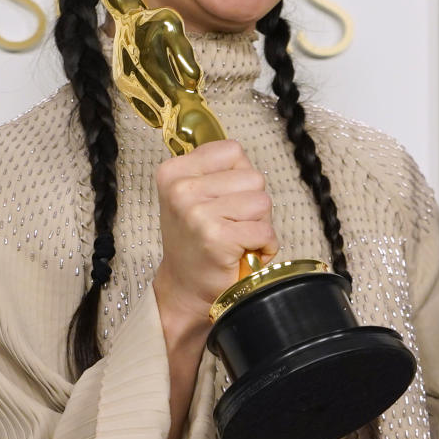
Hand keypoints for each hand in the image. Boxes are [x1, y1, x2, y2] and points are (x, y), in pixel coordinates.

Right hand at [152, 140, 277, 341]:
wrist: (184, 288)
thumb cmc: (196, 241)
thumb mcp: (194, 196)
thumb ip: (216, 171)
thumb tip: (243, 157)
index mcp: (174, 172)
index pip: (233, 151)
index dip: (240, 176)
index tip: (223, 200)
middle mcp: (181, 189)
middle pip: (253, 177)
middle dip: (253, 203)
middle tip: (231, 225)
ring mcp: (197, 213)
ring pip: (262, 202)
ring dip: (259, 225)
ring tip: (237, 239)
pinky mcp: (217, 237)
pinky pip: (265, 231)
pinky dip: (264, 246)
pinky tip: (243, 254)